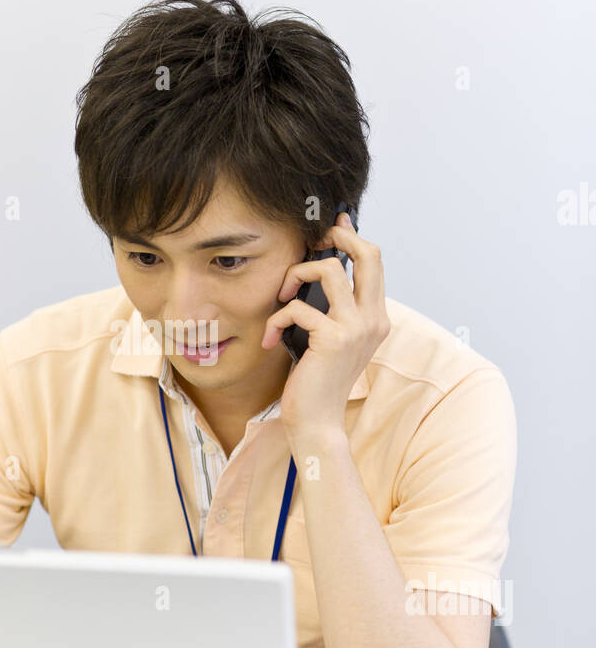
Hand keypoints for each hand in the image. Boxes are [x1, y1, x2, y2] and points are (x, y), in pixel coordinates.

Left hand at [261, 212, 390, 436]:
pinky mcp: (333, 338)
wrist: (317, 422)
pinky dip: (276, 319)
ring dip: (296, 275)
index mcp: (376, 318)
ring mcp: (356, 328)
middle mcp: (373, 319)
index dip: (354, 238)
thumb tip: (318, 271)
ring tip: (282, 298)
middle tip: (313, 239)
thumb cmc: (317, 380)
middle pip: (367, 254)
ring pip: (328, 271)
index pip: (374, 263)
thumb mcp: (331, 339)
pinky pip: (297, 308)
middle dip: (337, 236)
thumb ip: (333, 309)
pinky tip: (270, 339)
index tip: (335, 225)